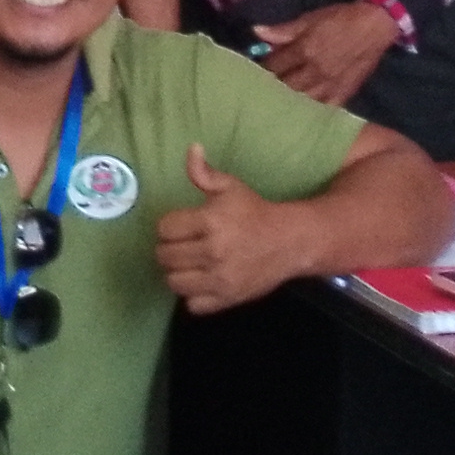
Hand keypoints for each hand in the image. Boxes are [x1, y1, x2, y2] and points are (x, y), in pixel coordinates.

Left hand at [155, 144, 302, 314]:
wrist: (290, 241)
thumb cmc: (255, 212)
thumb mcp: (231, 187)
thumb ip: (204, 173)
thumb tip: (191, 149)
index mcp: (210, 221)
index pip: (164, 228)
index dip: (169, 226)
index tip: (179, 225)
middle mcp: (213, 252)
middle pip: (165, 256)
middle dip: (169, 249)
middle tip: (182, 245)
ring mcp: (219, 279)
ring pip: (173, 282)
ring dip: (177, 272)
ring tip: (188, 264)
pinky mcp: (227, 298)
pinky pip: (193, 305)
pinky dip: (193, 296)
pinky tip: (201, 281)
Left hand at [248, 1, 396, 106]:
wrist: (376, 26)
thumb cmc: (341, 19)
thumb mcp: (310, 19)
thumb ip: (284, 30)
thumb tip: (256, 32)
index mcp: (304, 50)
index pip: (274, 65)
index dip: (261, 70)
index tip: (251, 74)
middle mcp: (315, 71)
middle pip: (285, 86)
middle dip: (270, 89)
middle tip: (258, 93)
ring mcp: (330, 86)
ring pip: (301, 101)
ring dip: (286, 103)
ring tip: (273, 107)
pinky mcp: (344, 94)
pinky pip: (324, 109)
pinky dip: (310, 113)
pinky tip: (299, 117)